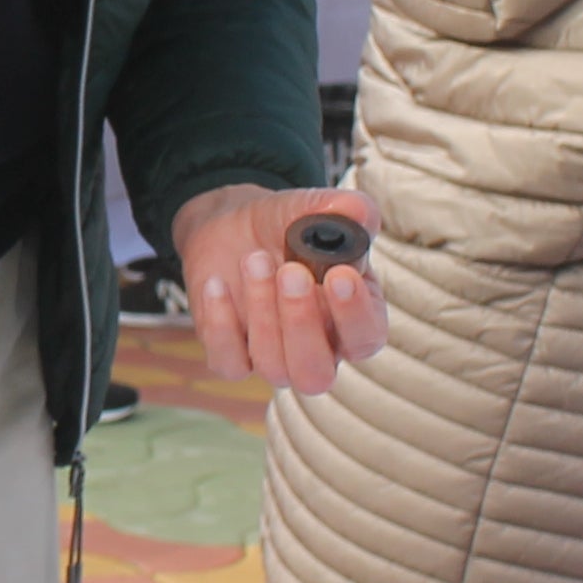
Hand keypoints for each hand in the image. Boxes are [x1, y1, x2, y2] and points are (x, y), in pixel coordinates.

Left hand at [173, 182, 387, 394]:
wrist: (230, 227)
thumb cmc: (284, 225)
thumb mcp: (309, 209)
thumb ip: (340, 209)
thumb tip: (360, 211)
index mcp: (353, 315)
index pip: (366, 336)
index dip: (355, 314)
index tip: (340, 275)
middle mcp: (319, 347)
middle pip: (316, 373)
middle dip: (302, 324)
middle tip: (290, 272)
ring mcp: (274, 357)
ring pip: (273, 366)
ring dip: (261, 311)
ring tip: (253, 259)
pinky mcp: (233, 357)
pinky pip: (228, 363)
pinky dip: (220, 325)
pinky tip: (216, 284)